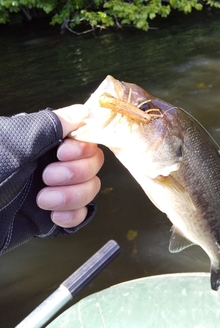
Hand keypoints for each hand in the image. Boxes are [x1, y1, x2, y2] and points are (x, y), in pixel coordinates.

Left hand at [36, 105, 103, 227]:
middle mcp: (55, 163)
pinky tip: (53, 217)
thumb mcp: (18, 140)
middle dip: (76, 173)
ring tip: (43, 200)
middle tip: (48, 177)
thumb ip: (52, 124)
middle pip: (94, 165)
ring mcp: (56, 190)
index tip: (64, 152)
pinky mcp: (53, 216)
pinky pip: (80, 215)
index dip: (82, 148)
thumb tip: (84, 110)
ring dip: (71, 197)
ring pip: (90, 190)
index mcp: (47, 141)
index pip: (85, 139)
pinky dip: (72, 217)